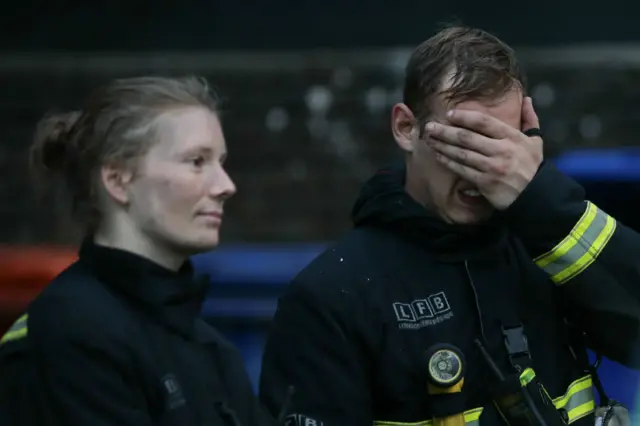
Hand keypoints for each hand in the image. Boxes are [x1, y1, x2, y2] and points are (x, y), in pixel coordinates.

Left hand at [425, 96, 542, 209]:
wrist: (536, 195)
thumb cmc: (532, 166)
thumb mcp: (535, 141)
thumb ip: (530, 120)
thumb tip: (526, 99)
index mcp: (512, 137)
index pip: (484, 122)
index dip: (464, 117)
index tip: (449, 114)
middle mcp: (501, 150)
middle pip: (467, 137)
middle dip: (445, 131)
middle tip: (429, 126)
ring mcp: (492, 167)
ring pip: (461, 153)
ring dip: (442, 145)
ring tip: (429, 139)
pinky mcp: (485, 182)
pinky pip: (462, 169)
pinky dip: (448, 162)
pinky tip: (438, 155)